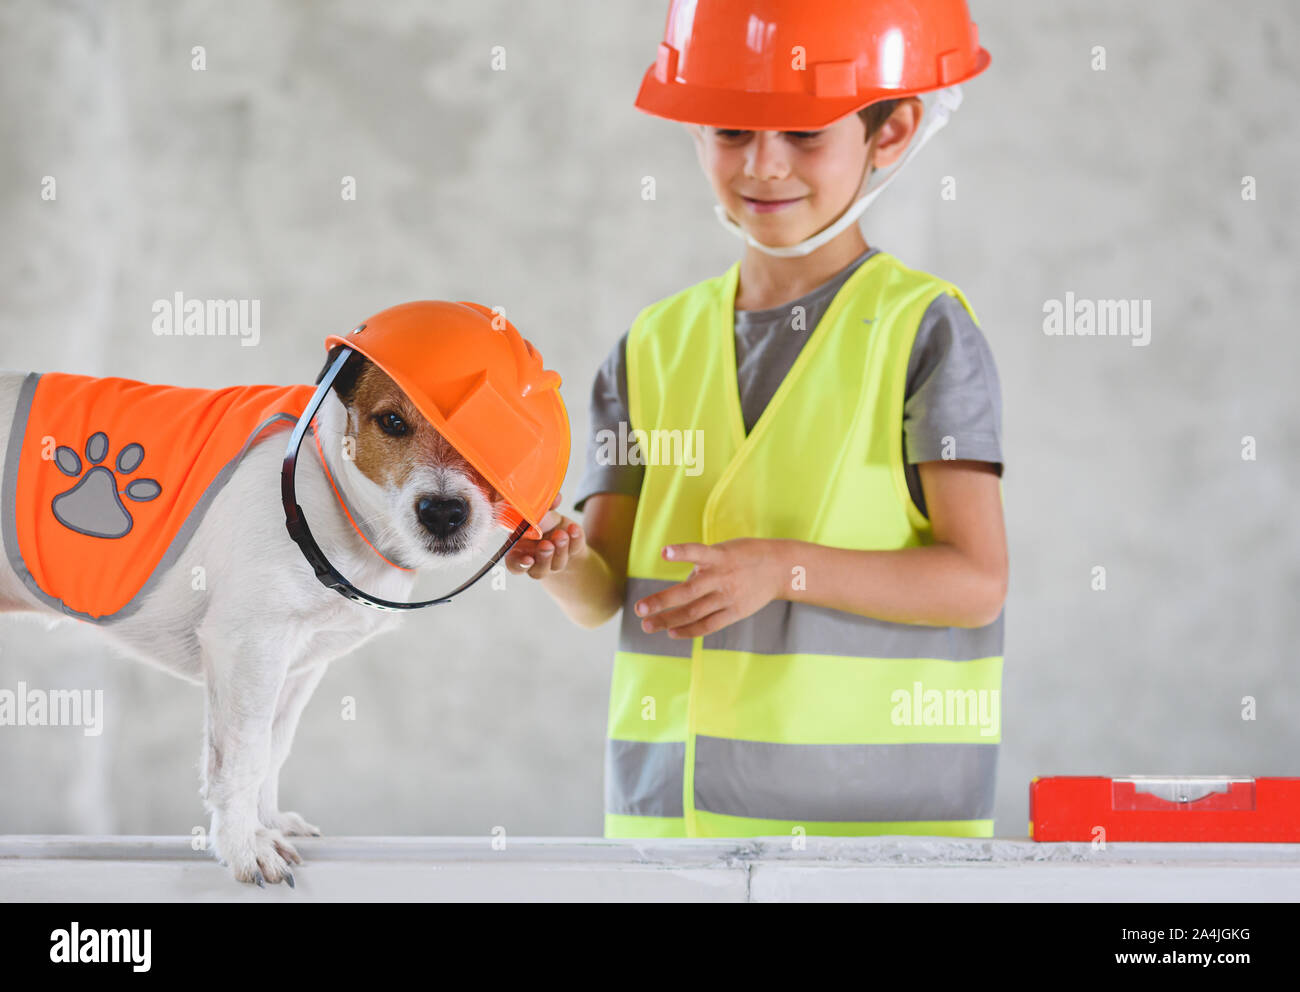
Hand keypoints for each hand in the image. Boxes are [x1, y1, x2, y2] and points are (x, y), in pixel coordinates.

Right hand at [503, 492, 585, 579]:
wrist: (564, 531)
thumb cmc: (543, 523)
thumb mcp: (538, 514)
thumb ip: (539, 510)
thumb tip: (545, 503)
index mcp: (519, 550)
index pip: (514, 565)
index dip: (520, 565)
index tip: (529, 560)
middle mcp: (536, 561)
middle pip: (538, 570)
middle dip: (544, 556)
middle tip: (548, 544)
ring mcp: (555, 562)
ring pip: (557, 564)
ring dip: (560, 548)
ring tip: (562, 534)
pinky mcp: (573, 554)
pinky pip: (575, 549)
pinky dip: (575, 539)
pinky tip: (574, 529)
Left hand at [633, 538, 782, 638]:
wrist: (780, 568)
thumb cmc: (744, 556)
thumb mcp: (723, 552)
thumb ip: (702, 568)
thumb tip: (681, 591)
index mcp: (718, 556)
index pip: (698, 552)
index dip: (682, 552)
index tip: (664, 552)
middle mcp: (722, 577)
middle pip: (688, 592)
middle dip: (661, 601)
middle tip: (639, 609)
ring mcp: (728, 597)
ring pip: (694, 612)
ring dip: (668, 620)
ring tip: (647, 625)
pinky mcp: (735, 612)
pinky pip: (708, 625)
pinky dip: (689, 630)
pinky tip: (672, 632)